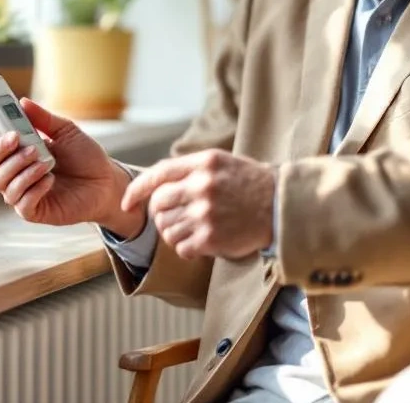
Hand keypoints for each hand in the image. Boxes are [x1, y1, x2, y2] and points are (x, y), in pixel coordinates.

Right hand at [0, 98, 144, 237]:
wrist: (106, 182)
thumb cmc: (84, 156)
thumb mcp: (66, 131)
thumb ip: (44, 119)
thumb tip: (22, 102)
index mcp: (15, 151)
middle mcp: (12, 172)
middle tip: (16, 139)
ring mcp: (21, 193)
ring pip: (1, 184)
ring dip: (20, 169)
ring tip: (44, 160)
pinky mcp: (33, 211)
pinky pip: (21, 203)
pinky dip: (33, 189)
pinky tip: (49, 179)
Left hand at [120, 149, 275, 260]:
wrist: (282, 207)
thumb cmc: (252, 184)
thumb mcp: (222, 162)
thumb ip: (191, 168)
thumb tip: (158, 183)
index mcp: (203, 163)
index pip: (157, 175)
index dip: (136, 191)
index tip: (127, 203)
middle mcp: (201, 186)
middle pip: (158, 205)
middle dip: (161, 215)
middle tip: (176, 219)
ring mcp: (205, 213)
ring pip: (166, 229)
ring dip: (173, 233)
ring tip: (192, 231)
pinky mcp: (211, 237)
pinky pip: (181, 247)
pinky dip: (186, 248)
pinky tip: (200, 243)